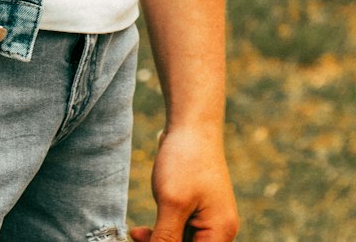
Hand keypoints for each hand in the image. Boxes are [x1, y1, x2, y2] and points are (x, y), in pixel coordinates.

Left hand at [129, 124, 238, 241]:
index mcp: (220, 233)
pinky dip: (160, 233)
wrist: (191, 124)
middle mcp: (218, 231)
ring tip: (136, 234)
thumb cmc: (186, 160)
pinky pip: (177, 233)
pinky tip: (139, 231)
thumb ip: (165, 239)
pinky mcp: (195, 212)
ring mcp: (207, 221)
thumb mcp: (172, 203)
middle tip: (137, 238)